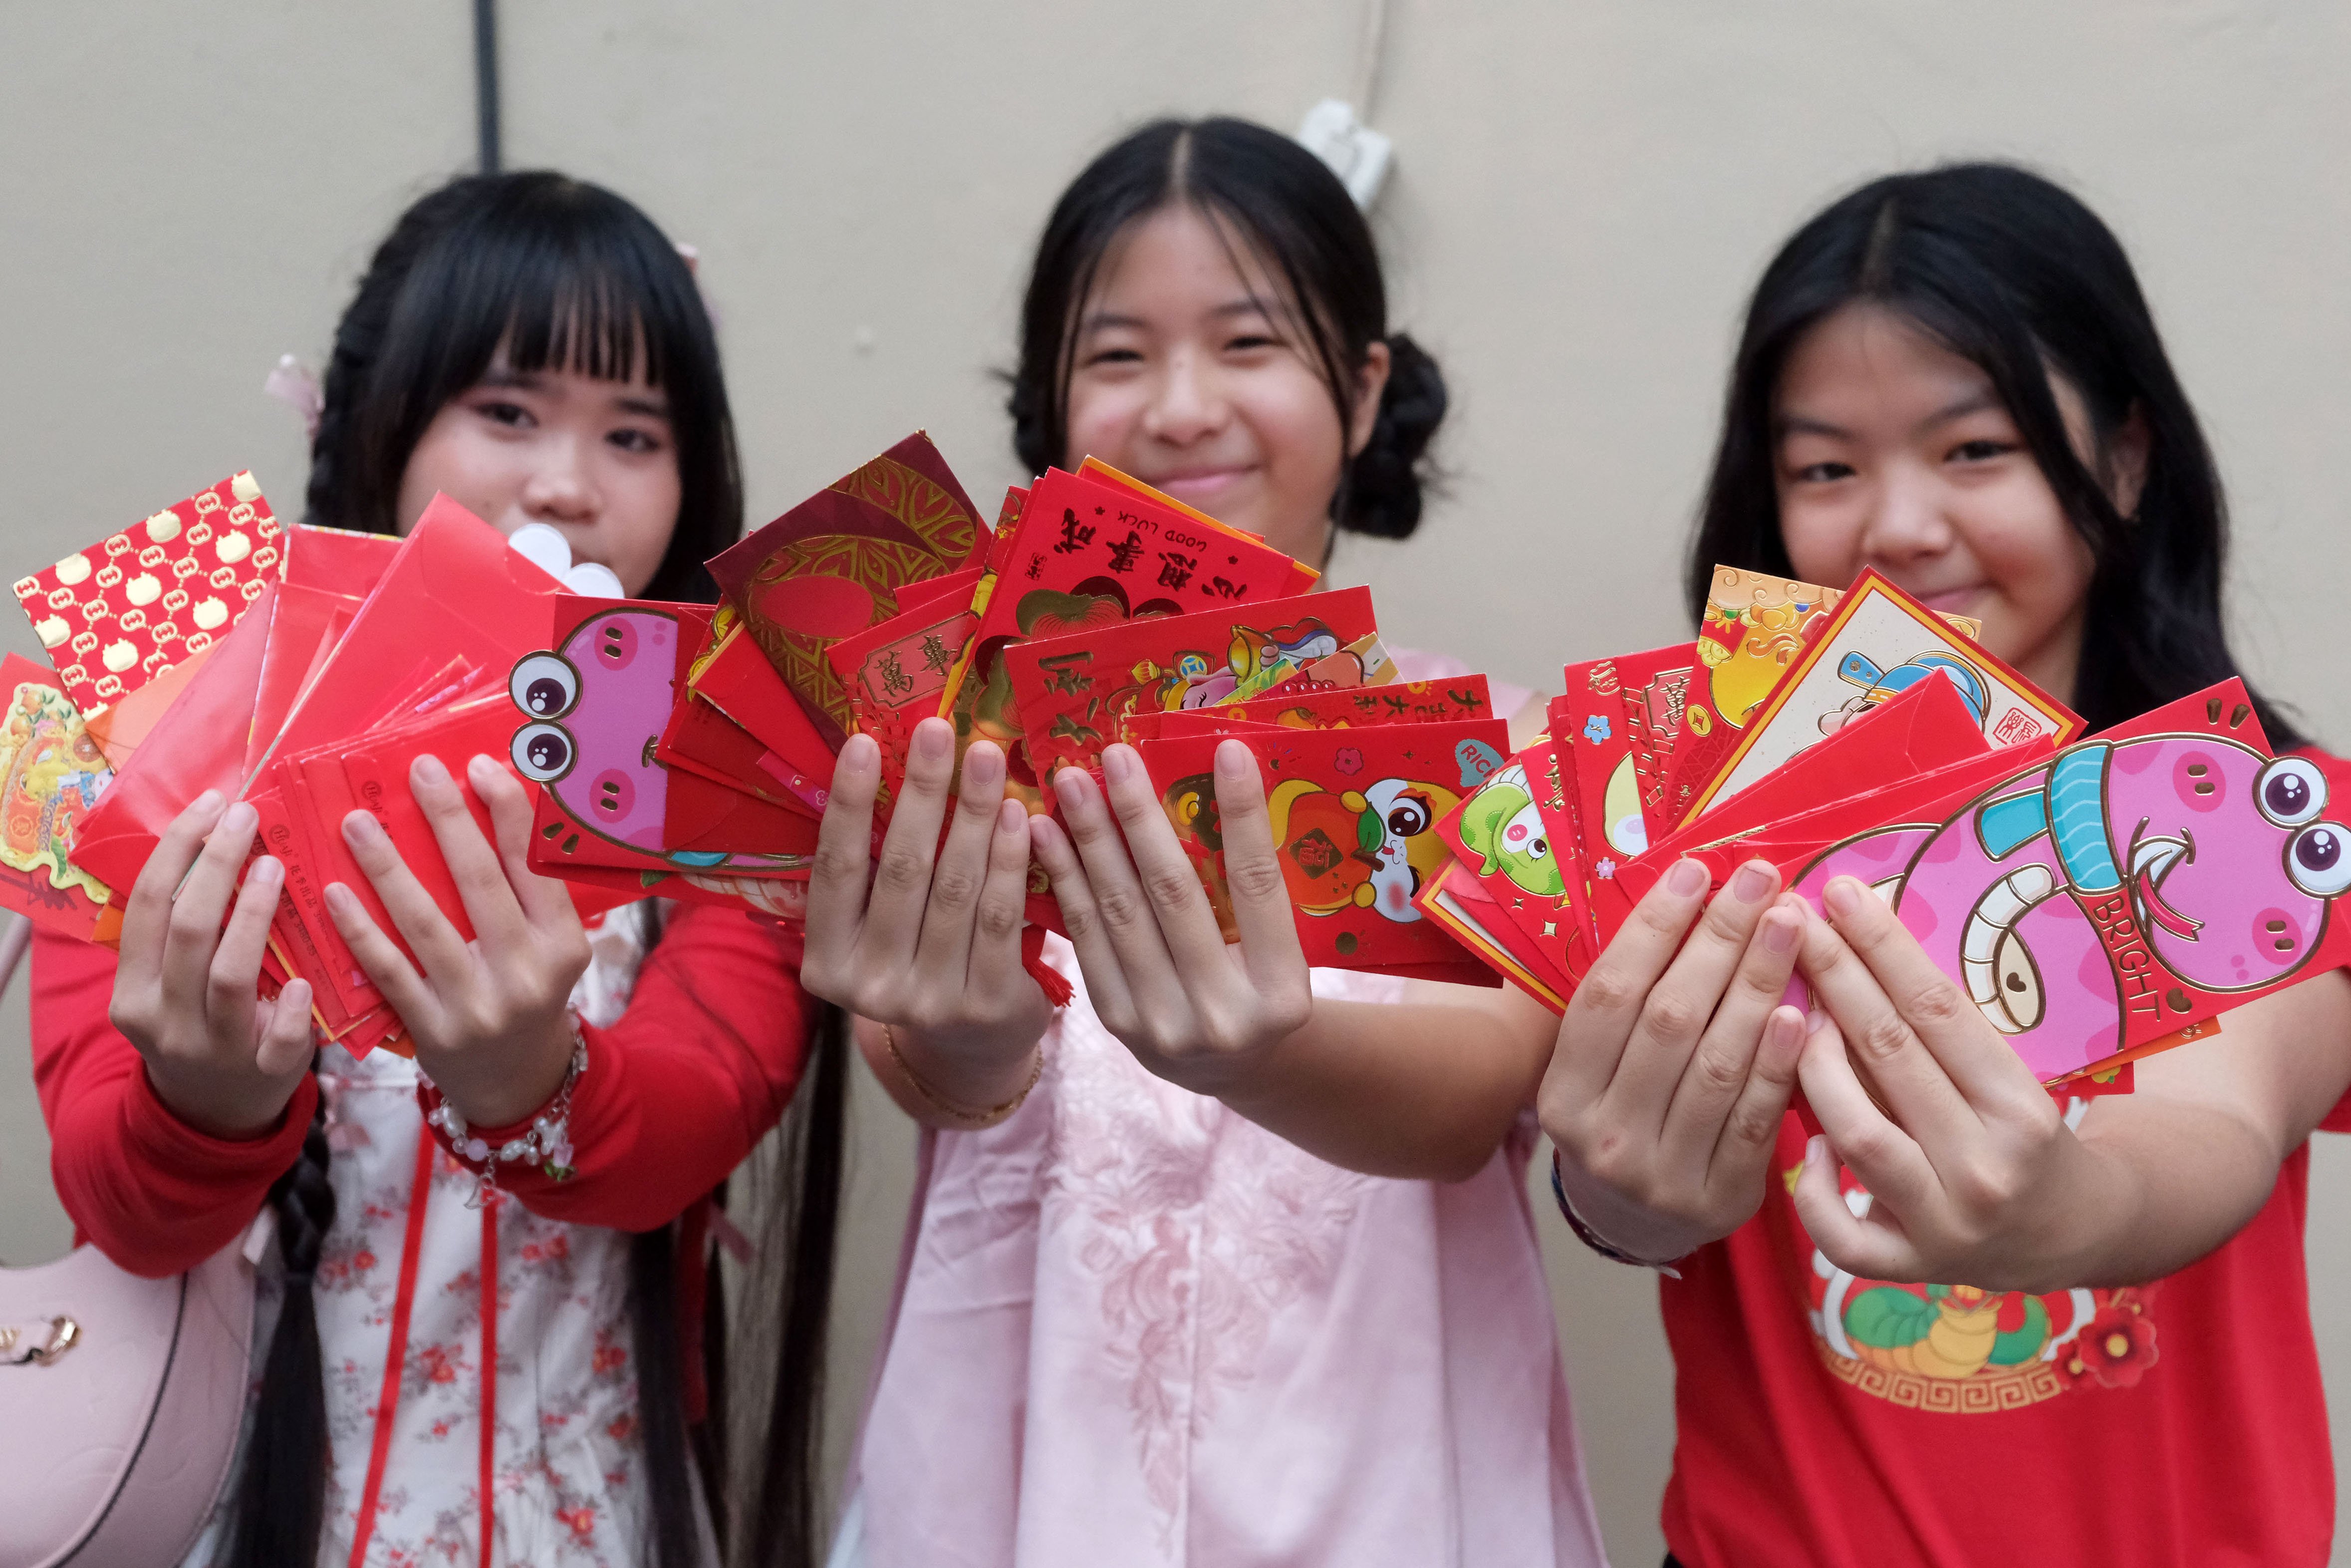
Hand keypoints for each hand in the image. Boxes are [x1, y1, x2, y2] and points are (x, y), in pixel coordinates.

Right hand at [110, 791, 314, 1138]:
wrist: (213, 1111)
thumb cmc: (199, 1022)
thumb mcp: (170, 984)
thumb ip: (182, 931)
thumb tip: (216, 836)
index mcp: (134, 990)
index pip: (147, 906)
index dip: (177, 850)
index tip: (211, 803)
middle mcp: (165, 1019)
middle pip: (188, 931)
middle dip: (215, 866)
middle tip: (246, 818)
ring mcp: (215, 1048)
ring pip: (229, 975)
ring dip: (255, 916)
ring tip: (276, 867)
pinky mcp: (265, 1072)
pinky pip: (277, 1038)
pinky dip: (289, 1007)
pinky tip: (301, 980)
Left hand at [324, 753, 588, 1127]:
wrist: (515, 1082)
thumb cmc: (527, 992)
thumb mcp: (550, 947)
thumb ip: (529, 893)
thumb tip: (488, 808)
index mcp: (564, 943)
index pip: (535, 865)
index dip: (508, 811)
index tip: (478, 764)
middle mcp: (527, 973)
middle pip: (481, 883)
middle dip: (447, 820)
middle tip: (417, 771)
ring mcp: (478, 1004)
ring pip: (426, 923)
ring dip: (387, 867)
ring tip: (357, 822)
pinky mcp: (433, 1030)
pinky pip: (389, 969)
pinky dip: (360, 930)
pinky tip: (334, 893)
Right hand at [801, 720, 1048, 1116]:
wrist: (970, 1047)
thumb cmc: (917, 958)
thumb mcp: (877, 926)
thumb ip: (874, 868)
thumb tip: (886, 759)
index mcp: (827, 962)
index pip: (835, 870)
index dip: (848, 804)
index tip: (862, 741)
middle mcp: (870, 987)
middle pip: (901, 870)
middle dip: (922, 792)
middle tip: (938, 729)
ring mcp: (930, 1000)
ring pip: (955, 888)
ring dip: (973, 814)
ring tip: (987, 757)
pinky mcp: (987, 1004)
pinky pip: (1000, 916)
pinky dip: (1009, 860)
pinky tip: (1020, 815)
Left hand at [1024, 739, 1310, 1096]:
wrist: (1228, 1069)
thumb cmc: (1259, 985)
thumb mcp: (1280, 949)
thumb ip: (1252, 891)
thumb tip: (1218, 778)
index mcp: (1283, 991)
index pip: (1260, 886)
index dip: (1244, 816)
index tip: (1228, 749)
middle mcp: (1224, 1014)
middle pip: (1175, 895)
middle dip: (1139, 817)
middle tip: (1113, 755)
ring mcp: (1164, 1023)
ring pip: (1121, 913)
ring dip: (1091, 840)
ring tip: (1069, 782)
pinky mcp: (1117, 1023)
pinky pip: (1088, 938)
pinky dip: (1066, 881)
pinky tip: (1047, 835)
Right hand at [1537, 857, 1808, 1263]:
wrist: (1637, 1226)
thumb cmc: (1621, 1116)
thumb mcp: (1591, 1069)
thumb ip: (1622, 1002)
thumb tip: (1681, 899)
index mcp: (1561, 1095)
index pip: (1608, 994)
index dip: (1653, 928)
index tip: (1697, 870)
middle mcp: (1603, 1137)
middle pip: (1667, 1020)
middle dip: (1718, 941)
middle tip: (1761, 881)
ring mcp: (1661, 1174)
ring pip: (1716, 1064)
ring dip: (1758, 984)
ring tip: (1791, 923)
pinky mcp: (1719, 1199)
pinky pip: (1755, 1118)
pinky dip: (1778, 1061)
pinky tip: (1799, 1009)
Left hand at [1789, 874, 2113, 1290]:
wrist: (2077, 1234)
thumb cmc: (2026, 1134)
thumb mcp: (2007, 1076)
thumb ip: (1936, 1029)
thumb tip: (1853, 938)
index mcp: (2022, 1107)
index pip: (1938, 1010)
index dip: (1882, 945)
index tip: (1839, 891)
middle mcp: (1987, 1166)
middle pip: (1892, 1055)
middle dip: (1835, 977)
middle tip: (1790, 918)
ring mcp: (1947, 1224)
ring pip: (1858, 1134)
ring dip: (1812, 1067)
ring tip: (1785, 1011)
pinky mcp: (1910, 1268)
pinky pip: (1840, 1230)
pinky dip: (1815, 1185)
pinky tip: (1807, 1144)